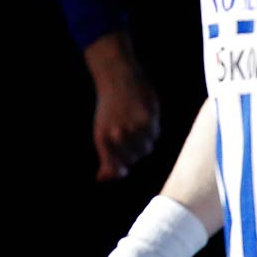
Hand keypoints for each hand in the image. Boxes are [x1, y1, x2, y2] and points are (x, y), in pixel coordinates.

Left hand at [85, 31, 159, 180]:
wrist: (116, 77)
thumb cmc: (109, 109)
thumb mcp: (101, 133)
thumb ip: (106, 158)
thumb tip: (102, 179)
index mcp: (103, 140)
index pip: (117, 168)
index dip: (120, 168)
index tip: (121, 164)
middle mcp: (117, 136)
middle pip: (134, 159)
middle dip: (133, 150)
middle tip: (127, 131)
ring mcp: (133, 128)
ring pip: (147, 148)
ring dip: (144, 140)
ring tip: (135, 123)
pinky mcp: (148, 119)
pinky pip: (155, 134)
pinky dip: (152, 129)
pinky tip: (144, 116)